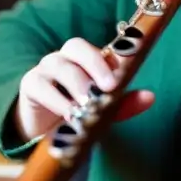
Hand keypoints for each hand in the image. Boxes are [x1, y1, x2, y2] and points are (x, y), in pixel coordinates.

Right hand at [15, 38, 154, 141]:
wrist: (46, 134)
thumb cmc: (80, 114)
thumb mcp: (104, 112)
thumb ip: (124, 104)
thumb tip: (150, 97)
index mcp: (87, 58)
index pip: (98, 47)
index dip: (109, 60)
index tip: (119, 80)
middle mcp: (66, 57)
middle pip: (75, 46)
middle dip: (94, 64)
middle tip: (107, 88)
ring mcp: (46, 68)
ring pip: (58, 64)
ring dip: (76, 83)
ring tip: (87, 105)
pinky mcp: (30, 85)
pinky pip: (40, 85)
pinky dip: (56, 99)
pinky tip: (68, 113)